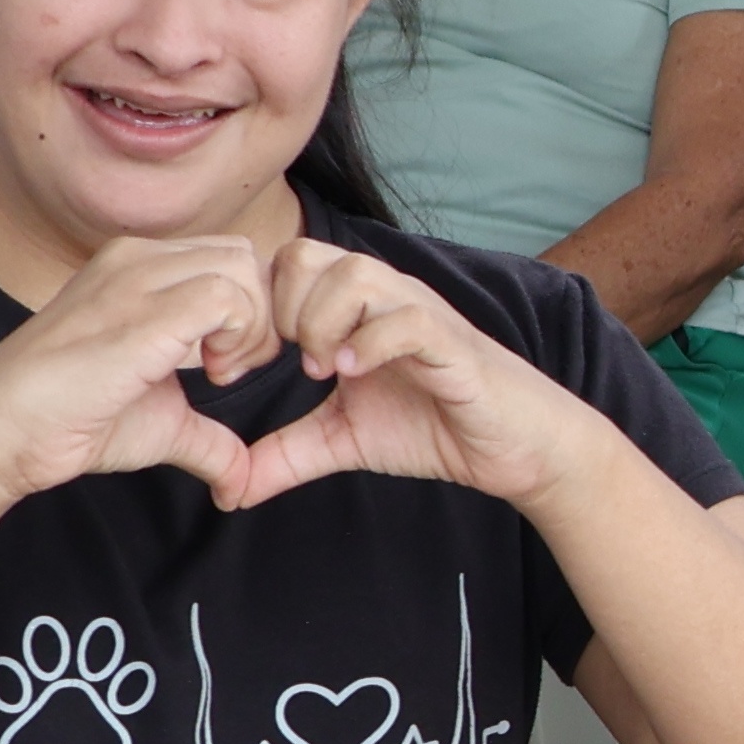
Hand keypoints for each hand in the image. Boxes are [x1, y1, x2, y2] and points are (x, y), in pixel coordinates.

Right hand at [0, 234, 278, 503]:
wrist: (0, 431)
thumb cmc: (71, 422)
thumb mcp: (160, 423)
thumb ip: (209, 439)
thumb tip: (242, 481)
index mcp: (137, 269)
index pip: (229, 260)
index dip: (248, 313)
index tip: (226, 368)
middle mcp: (136, 260)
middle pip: (243, 257)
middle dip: (260, 315)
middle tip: (229, 370)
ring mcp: (134, 278)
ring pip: (240, 268)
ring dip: (251, 326)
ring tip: (218, 373)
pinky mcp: (139, 311)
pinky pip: (226, 296)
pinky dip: (240, 336)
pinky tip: (211, 375)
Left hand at [215, 241, 598, 509]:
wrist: (512, 447)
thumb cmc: (435, 427)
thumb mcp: (343, 440)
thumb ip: (286, 454)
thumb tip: (230, 489)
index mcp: (354, 308)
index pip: (285, 264)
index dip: (255, 310)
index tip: (248, 367)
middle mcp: (384, 297)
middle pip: (308, 253)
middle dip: (283, 310)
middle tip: (291, 365)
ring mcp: (419, 315)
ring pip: (356, 273)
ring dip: (324, 323)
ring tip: (325, 371)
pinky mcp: (452, 346)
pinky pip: (408, 319)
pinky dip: (371, 344)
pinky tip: (355, 376)